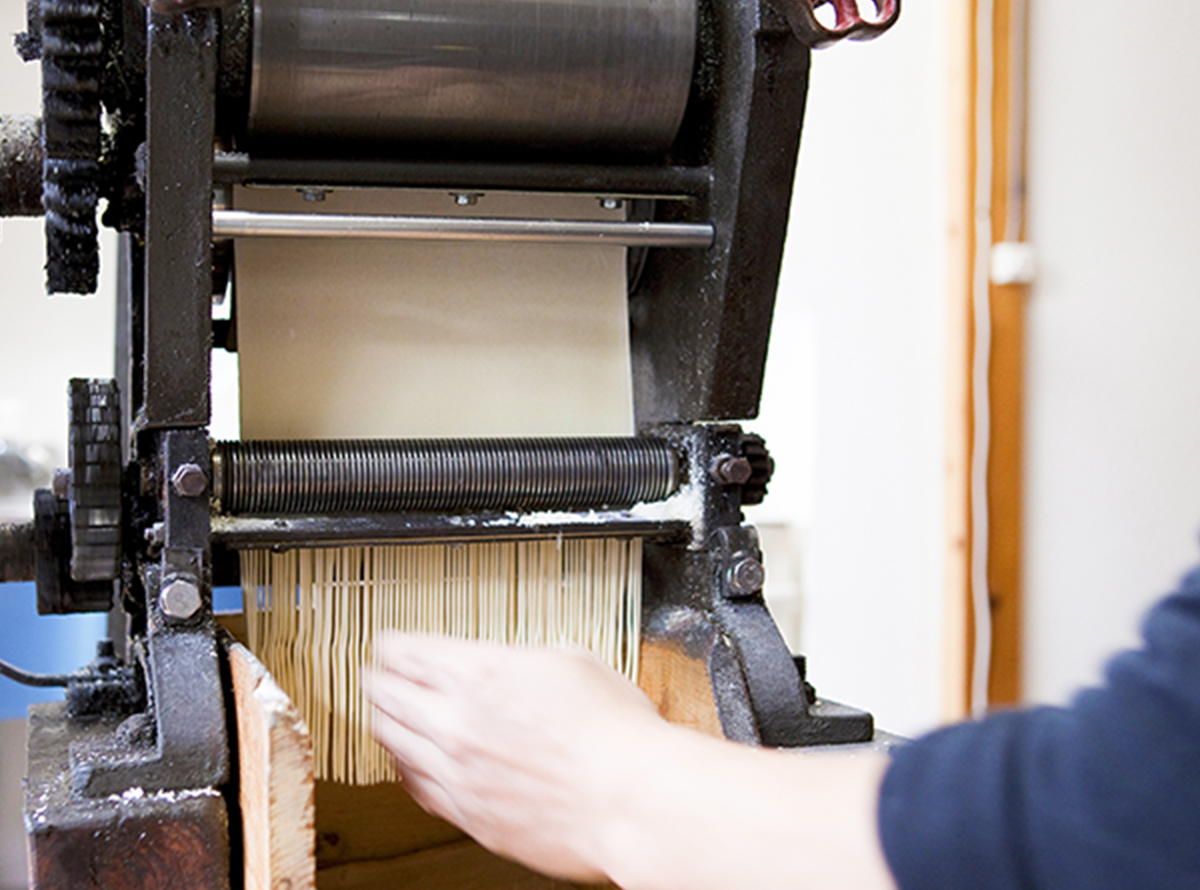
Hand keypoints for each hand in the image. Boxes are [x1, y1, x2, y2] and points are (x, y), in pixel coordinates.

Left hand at [364, 633, 667, 881]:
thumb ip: (528, 660)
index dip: (390, 644)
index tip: (387, 644)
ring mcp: (458, 773)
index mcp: (483, 673)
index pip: (406, 652)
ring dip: (383, 723)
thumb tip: (519, 663)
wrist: (630, 800)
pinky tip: (408, 763)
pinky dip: (404, 769)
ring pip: (392, 743)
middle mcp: (458, 723)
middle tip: (373, 675)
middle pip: (386, 695)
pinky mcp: (469, 816)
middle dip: (375, 679)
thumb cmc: (614, 734)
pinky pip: (416, 789)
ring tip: (383, 714)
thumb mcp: (574, 663)